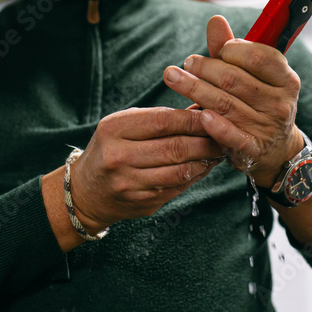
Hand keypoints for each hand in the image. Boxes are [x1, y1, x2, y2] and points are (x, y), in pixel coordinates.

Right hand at [68, 107, 223, 231]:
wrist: (86, 192)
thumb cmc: (111, 148)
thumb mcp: (124, 125)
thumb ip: (160, 117)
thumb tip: (202, 109)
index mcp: (114, 130)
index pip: (163, 121)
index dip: (193, 119)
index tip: (214, 115)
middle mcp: (119, 157)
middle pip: (175, 147)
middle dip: (206, 140)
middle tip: (225, 134)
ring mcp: (131, 184)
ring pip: (180, 170)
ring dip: (206, 160)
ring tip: (220, 150)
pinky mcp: (143, 203)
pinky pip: (178, 187)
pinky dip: (196, 175)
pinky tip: (205, 165)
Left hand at [163, 15, 303, 186]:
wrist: (276, 150)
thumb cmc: (260, 102)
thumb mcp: (255, 76)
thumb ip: (234, 50)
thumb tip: (215, 20)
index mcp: (286, 79)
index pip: (258, 57)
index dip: (232, 50)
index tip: (217, 50)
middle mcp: (280, 103)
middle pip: (235, 79)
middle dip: (205, 68)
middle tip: (186, 63)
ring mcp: (268, 128)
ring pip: (225, 103)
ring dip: (195, 89)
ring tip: (173, 78)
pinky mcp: (253, 149)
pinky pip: (232, 136)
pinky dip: (216, 126)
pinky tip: (201, 115)